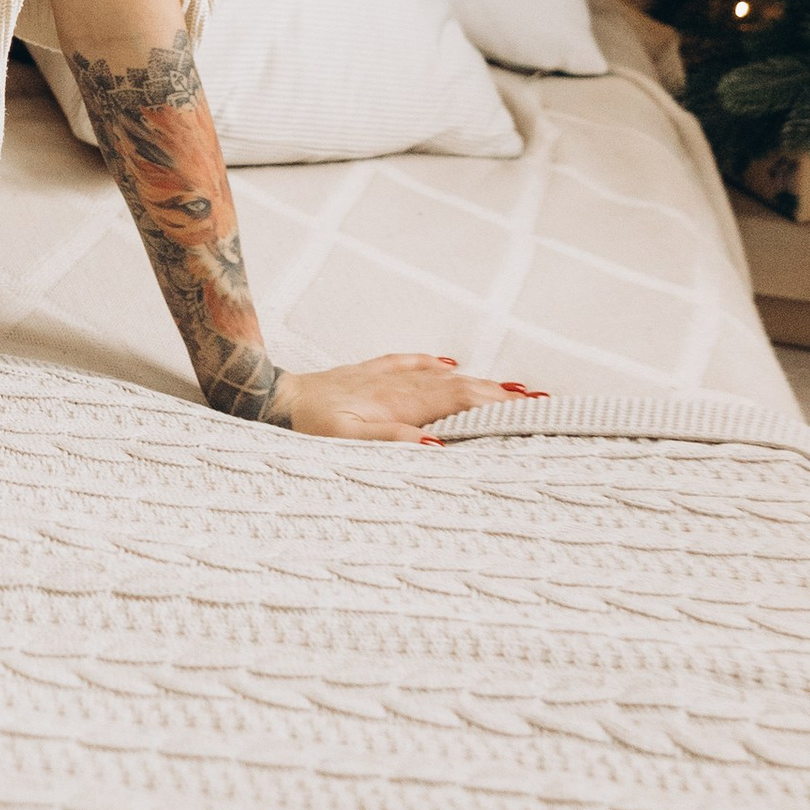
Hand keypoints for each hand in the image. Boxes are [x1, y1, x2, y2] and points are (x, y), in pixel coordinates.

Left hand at [274, 354, 544, 442]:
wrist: (267, 401)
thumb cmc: (304, 429)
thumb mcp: (346, 443)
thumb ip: (392, 442)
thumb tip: (438, 445)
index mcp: (399, 405)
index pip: (461, 402)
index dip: (499, 404)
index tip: (535, 406)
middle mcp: (396, 388)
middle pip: (459, 388)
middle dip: (501, 394)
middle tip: (542, 400)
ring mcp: (380, 379)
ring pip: (439, 378)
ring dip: (476, 382)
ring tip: (511, 387)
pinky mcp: (364, 376)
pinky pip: (406, 365)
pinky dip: (431, 366)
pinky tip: (446, 364)